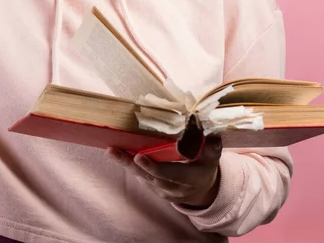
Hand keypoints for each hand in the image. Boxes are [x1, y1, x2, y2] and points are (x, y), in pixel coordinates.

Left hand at [107, 137, 221, 207]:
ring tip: (111, 151)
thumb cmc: (205, 168)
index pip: (170, 174)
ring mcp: (162, 190)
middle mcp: (173, 188)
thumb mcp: (212, 158)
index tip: (139, 156)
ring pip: (141, 177)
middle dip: (131, 164)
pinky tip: (117, 153)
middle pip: (149, 176)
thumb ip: (211, 147)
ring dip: (125, 163)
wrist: (201, 191)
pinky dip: (128, 165)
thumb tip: (212, 132)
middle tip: (115, 151)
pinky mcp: (154, 188)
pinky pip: (140, 176)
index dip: (154, 167)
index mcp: (189, 179)